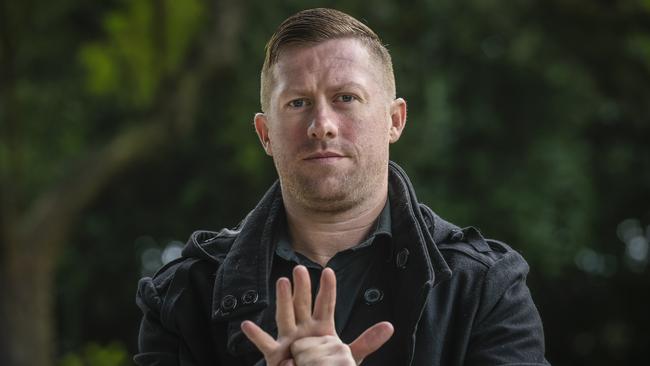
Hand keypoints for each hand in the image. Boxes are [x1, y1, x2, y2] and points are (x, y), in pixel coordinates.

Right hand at [241, 265, 393, 365]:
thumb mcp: (349, 356)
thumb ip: (367, 341)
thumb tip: (390, 327)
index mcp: (322, 329)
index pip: (326, 305)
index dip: (328, 289)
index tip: (329, 271)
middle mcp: (304, 330)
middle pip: (303, 304)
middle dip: (302, 287)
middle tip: (300, 268)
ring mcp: (289, 341)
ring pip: (285, 317)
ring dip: (283, 300)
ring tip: (281, 281)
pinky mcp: (276, 355)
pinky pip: (265, 344)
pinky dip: (255, 336)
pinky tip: (246, 325)